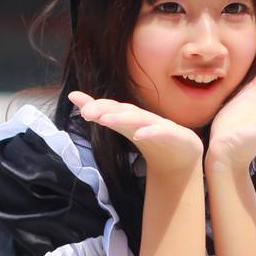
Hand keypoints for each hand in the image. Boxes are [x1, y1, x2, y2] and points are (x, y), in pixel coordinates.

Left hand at [68, 90, 202, 174]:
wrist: (182, 156)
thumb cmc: (151, 137)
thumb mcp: (123, 127)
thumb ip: (101, 113)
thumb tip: (74, 98)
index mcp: (131, 117)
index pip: (112, 108)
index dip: (97, 106)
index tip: (80, 108)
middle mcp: (144, 118)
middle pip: (124, 111)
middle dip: (106, 109)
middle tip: (88, 112)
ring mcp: (160, 125)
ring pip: (140, 119)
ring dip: (123, 118)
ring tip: (105, 120)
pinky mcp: (175, 135)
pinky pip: (162, 132)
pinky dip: (150, 132)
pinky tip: (139, 134)